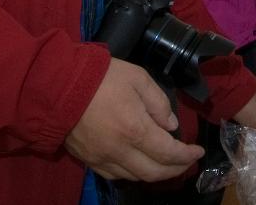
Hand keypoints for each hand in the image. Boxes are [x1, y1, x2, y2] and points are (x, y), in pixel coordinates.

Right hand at [64, 58, 204, 181]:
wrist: (56, 87)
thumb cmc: (101, 78)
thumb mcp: (139, 78)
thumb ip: (159, 103)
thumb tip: (171, 125)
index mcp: (135, 130)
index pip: (168, 153)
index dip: (187, 155)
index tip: (199, 151)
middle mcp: (120, 151)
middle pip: (154, 173)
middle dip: (176, 169)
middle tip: (188, 160)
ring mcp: (102, 159)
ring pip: (135, 177)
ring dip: (156, 173)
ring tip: (169, 163)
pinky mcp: (88, 161)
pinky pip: (116, 175)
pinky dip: (134, 173)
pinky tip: (141, 163)